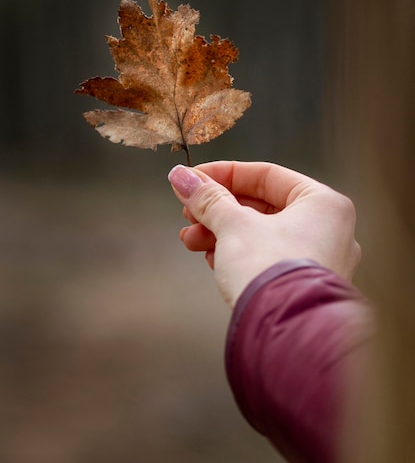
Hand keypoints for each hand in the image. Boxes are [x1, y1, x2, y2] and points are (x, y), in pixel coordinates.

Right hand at [168, 161, 360, 307]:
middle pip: (261, 206)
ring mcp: (319, 260)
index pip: (266, 175)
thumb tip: (182, 177)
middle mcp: (328, 229)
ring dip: (221, 233)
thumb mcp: (233, 226)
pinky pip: (267, 257)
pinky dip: (237, 254)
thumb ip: (208, 198)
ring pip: (261, 234)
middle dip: (217, 210)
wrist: (285, 335)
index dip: (223, 174)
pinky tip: (211, 259)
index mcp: (322, 203)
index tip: (193, 180)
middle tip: (187, 213)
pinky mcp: (303, 286)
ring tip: (190, 240)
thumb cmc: (271, 271)